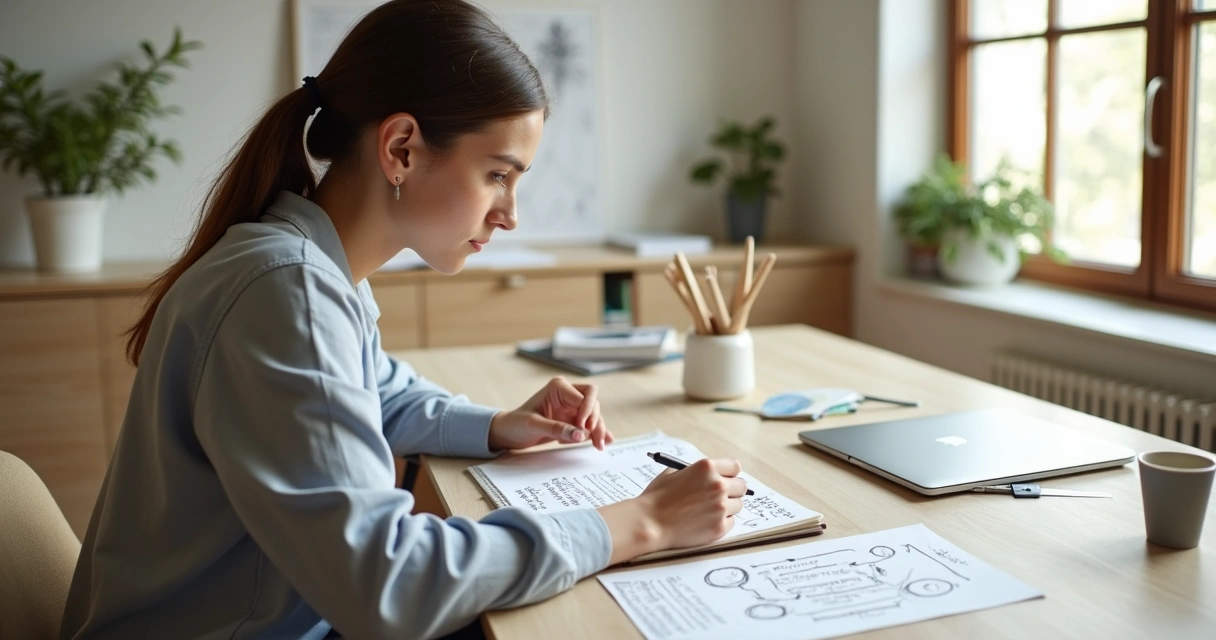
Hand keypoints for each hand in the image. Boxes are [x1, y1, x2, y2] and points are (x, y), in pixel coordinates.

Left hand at [488, 377, 614, 450]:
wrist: (509, 434)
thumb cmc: (516, 423)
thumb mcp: (533, 425)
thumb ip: (556, 428)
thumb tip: (581, 435)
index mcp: (559, 387)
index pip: (585, 395)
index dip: (587, 411)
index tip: (581, 427)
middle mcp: (568, 395)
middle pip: (593, 403)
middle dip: (596, 420)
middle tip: (595, 439)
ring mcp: (572, 409)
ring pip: (594, 416)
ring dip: (598, 430)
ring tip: (599, 446)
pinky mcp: (572, 422)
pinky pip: (589, 426)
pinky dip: (597, 433)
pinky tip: (606, 441)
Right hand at [598, 458, 746, 563]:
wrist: (649, 522)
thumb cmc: (657, 498)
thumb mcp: (673, 473)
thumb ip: (695, 472)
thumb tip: (709, 475)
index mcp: (707, 467)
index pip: (735, 467)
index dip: (730, 473)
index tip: (727, 478)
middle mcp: (718, 485)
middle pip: (741, 486)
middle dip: (732, 490)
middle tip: (720, 496)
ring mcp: (721, 507)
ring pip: (738, 505)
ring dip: (727, 507)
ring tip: (708, 511)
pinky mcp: (720, 527)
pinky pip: (731, 522)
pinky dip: (722, 522)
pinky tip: (706, 522)